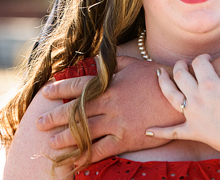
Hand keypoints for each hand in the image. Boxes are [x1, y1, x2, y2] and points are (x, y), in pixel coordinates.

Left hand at [36, 56, 178, 162]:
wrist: (179, 100)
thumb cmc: (158, 79)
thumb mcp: (134, 65)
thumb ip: (114, 62)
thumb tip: (100, 57)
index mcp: (109, 84)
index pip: (79, 86)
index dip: (60, 89)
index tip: (45, 93)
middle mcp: (109, 103)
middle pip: (76, 111)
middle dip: (55, 117)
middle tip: (39, 123)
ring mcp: (116, 122)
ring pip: (84, 132)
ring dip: (65, 138)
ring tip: (50, 144)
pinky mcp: (125, 139)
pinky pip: (101, 150)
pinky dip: (86, 156)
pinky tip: (74, 162)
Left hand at [147, 50, 219, 154]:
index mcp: (211, 83)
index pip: (199, 63)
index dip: (203, 58)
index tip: (207, 59)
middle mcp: (197, 97)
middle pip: (181, 75)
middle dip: (181, 65)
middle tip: (183, 63)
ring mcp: (193, 115)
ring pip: (170, 95)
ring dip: (163, 82)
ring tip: (159, 74)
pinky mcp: (193, 132)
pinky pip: (172, 132)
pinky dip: (159, 131)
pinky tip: (148, 130)